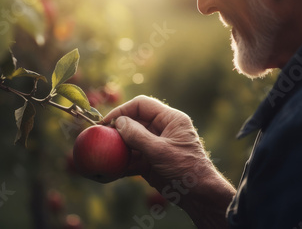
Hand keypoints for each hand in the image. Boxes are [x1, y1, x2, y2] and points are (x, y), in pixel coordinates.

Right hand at [104, 95, 234, 227]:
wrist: (200, 196)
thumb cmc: (186, 168)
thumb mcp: (160, 151)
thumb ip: (138, 136)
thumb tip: (119, 123)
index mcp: (170, 119)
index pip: (142, 105)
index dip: (123, 110)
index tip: (107, 122)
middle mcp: (162, 129)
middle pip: (134, 122)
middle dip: (117, 130)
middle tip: (101, 138)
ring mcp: (156, 146)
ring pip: (131, 141)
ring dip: (117, 148)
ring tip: (102, 153)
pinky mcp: (151, 162)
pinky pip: (132, 158)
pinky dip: (122, 163)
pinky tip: (109, 168)